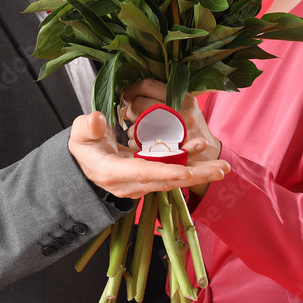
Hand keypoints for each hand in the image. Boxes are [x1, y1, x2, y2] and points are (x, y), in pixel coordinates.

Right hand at [68, 111, 229, 199]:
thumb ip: (87, 127)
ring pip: (173, 178)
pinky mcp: (149, 177)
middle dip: (195, 175)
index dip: (164, 171)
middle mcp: (130, 183)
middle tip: (221, 169)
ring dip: (199, 171)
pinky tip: (204, 152)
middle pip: (166, 180)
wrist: (84, 160)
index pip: (141, 173)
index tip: (186, 169)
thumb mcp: (79, 133)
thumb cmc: (83, 144)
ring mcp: (141, 182)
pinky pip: (172, 171)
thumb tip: (98, 119)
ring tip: (223, 166)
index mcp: (112, 173)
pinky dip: (190, 163)